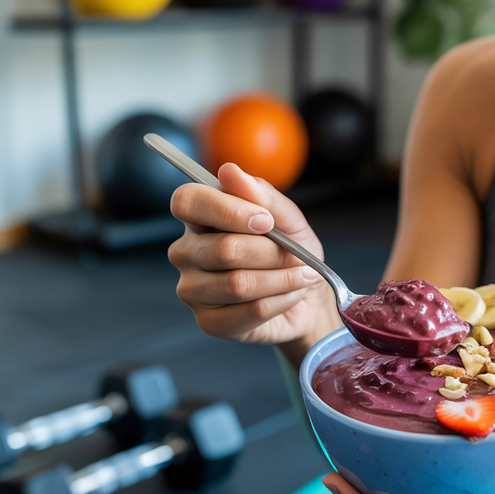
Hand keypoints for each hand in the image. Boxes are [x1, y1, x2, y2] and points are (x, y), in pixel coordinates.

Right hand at [169, 163, 332, 343]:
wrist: (308, 298)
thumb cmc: (292, 252)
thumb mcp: (289, 219)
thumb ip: (262, 195)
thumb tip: (230, 171)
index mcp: (199, 218)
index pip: (187, 201)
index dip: (227, 210)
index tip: (266, 221)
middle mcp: (186, 252)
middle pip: (224, 249)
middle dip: (273, 253)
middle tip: (299, 257)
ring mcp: (192, 289)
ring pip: (238, 284)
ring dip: (282, 279)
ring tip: (301, 276)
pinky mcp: (208, 322)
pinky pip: (249, 311)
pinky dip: (281, 301)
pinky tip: (291, 296)